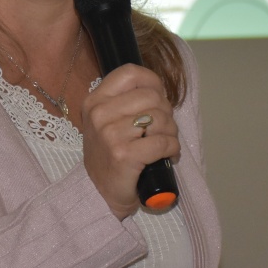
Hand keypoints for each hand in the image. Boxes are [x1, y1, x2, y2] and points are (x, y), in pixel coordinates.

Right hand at [79, 64, 179, 219]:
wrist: (100, 194)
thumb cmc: (109, 155)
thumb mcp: (107, 121)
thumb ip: (126, 101)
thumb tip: (159, 90)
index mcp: (95, 101)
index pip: (130, 73)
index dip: (152, 81)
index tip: (158, 97)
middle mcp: (100, 114)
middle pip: (151, 96)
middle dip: (166, 112)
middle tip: (163, 128)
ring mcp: (110, 134)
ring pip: (160, 118)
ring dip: (171, 131)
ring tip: (165, 142)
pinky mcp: (124, 155)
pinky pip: (163, 142)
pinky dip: (173, 148)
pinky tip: (169, 154)